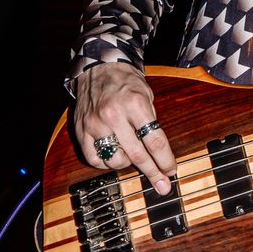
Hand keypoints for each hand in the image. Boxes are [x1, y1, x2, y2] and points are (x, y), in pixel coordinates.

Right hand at [72, 63, 177, 193]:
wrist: (99, 67)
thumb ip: (151, 123)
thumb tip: (160, 155)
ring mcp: (95, 123)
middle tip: (162, 185)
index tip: (171, 171)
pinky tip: (113, 156)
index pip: (154, 141)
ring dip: (127, 164)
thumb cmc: (127, 82)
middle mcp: (114, 115)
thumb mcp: (147, 95)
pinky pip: (94, 158)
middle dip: (152, 172)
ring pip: (114, 160)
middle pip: (137, 154)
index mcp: (135, 104)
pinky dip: (105, 163)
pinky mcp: (82, 129)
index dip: (165, 160)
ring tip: (132, 156)